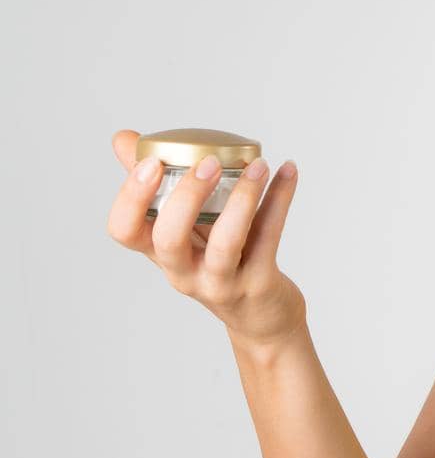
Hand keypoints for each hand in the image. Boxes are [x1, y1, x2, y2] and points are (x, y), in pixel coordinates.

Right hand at [105, 129, 306, 348]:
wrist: (260, 318)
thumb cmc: (217, 263)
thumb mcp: (184, 231)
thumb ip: (160, 186)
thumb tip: (125, 139)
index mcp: (160, 253)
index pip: (124, 231)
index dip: (131, 197)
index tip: (151, 162)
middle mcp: (184, 271)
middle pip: (170, 239)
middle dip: (187, 196)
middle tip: (209, 161)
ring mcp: (222, 281)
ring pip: (226, 243)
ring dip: (243, 198)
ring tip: (258, 165)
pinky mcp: (260, 282)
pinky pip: (270, 236)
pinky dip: (280, 199)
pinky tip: (288, 170)